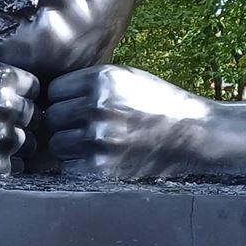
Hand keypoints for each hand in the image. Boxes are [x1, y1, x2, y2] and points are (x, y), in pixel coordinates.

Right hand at [0, 63, 38, 174]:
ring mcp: (5, 137)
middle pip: (34, 116)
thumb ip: (1, 80)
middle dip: (17, 120)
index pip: (35, 88)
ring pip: (28, 142)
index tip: (2, 103)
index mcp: (3, 78)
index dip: (21, 96)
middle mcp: (9, 106)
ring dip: (11, 144)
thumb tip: (31, 93)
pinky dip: (4, 164)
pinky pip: (18, 166)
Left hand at [43, 64, 213, 180]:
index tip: (76, 107)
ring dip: (69, 146)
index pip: (54, 90)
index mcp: (102, 80)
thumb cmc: (158, 104)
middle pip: (52, 117)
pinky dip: (79, 165)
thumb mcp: (127, 78)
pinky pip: (69, 167)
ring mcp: (98, 139)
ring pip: (57, 144)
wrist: (194, 135)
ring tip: (92, 144)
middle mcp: (97, 107)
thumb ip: (90, 83)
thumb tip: (52, 96)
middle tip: (83, 128)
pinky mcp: (102, 167)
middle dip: (64, 123)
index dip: (63, 100)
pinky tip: (99, 158)